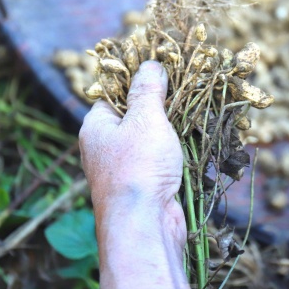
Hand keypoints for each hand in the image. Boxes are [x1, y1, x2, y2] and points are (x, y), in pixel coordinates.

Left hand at [79, 61, 193, 288]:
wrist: (144, 224)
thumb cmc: (138, 166)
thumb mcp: (145, 118)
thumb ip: (148, 90)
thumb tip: (150, 65)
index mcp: (96, 127)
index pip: (114, 94)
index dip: (138, 82)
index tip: (163, 73)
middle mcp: (104, 148)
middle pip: (133, 117)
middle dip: (160, 107)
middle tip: (183, 95)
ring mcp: (122, 169)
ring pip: (149, 140)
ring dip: (171, 132)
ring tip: (192, 118)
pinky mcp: (142, 186)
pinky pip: (159, 161)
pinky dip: (174, 154)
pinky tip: (192, 147)